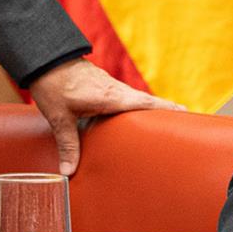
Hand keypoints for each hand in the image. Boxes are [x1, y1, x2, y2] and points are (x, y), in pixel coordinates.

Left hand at [28, 58, 183, 175]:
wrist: (46, 60)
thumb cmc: (55, 86)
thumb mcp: (60, 118)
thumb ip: (68, 144)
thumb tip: (69, 171)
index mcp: (112, 98)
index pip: (147, 103)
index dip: (167, 108)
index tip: (186, 113)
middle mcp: (117, 91)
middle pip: (149, 101)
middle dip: (166, 110)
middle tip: (184, 121)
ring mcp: (113, 87)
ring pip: (139, 99)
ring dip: (152, 108)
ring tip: (164, 121)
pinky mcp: (106, 86)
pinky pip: (128, 97)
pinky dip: (138, 105)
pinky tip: (136, 115)